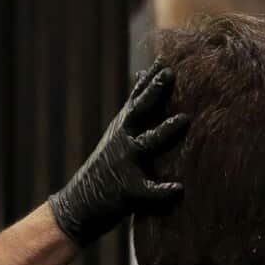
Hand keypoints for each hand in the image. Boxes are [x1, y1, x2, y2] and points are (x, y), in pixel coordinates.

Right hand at [48, 61, 188, 245]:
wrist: (81, 205)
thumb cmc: (109, 166)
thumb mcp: (119, 130)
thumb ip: (135, 106)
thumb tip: (144, 71)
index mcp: (124, 127)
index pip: (138, 98)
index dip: (151, 78)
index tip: (166, 59)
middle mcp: (123, 141)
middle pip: (139, 111)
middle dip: (155, 93)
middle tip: (170, 75)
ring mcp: (124, 164)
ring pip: (146, 144)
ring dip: (164, 131)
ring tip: (183, 120)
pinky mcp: (127, 191)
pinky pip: (148, 190)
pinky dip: (163, 190)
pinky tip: (178, 189)